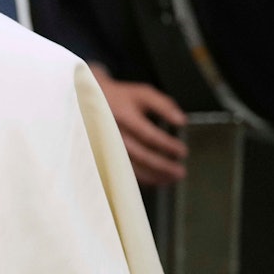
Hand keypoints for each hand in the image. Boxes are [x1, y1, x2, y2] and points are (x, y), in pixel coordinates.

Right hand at [90, 66, 187, 185]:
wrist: (91, 100)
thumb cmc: (121, 98)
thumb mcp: (142, 94)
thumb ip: (164, 105)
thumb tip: (181, 120)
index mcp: (123, 116)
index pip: (148, 135)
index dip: (167, 145)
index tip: (182, 151)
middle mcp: (113, 132)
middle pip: (140, 155)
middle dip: (162, 166)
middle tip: (180, 172)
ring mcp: (107, 145)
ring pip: (130, 167)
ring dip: (152, 176)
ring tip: (170, 179)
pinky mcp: (104, 154)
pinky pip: (122, 170)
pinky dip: (139, 178)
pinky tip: (154, 180)